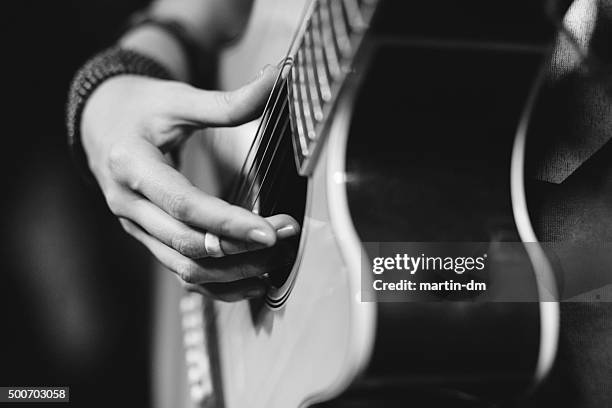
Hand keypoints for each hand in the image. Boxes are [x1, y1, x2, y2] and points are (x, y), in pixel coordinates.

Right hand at [81, 65, 299, 300]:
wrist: (102, 124)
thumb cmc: (141, 108)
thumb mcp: (178, 98)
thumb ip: (228, 101)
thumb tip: (277, 79)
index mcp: (130, 165)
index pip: (184, 205)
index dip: (228, 222)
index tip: (271, 232)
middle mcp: (128, 205)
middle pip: (187, 243)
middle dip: (240, 247)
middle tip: (284, 236)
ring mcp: (135, 227)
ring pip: (184, 268)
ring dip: (232, 270)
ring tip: (274, 260)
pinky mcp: (148, 238)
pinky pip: (182, 273)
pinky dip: (217, 283)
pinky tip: (251, 278)